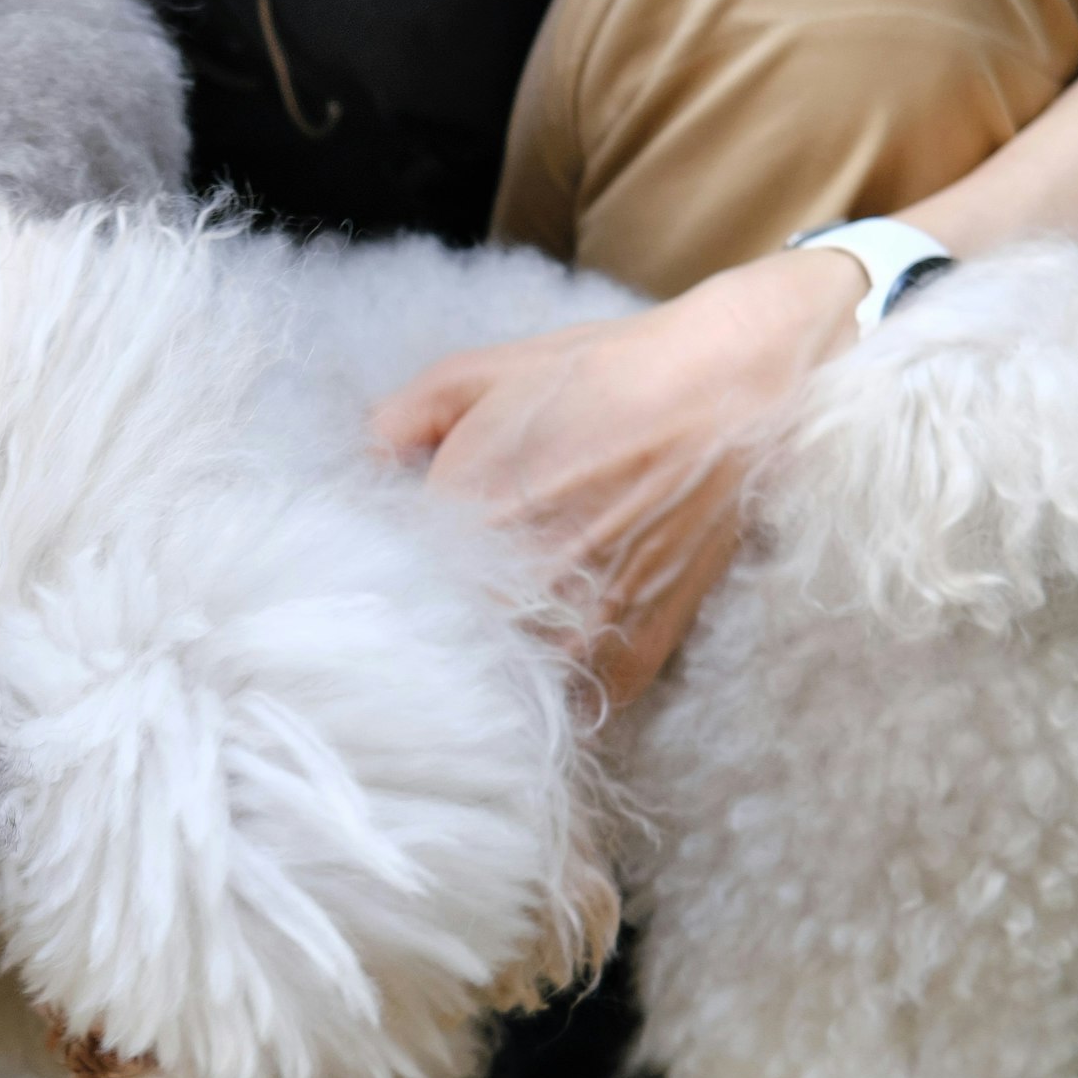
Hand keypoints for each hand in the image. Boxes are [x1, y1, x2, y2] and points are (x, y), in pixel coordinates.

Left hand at [367, 245, 864, 707]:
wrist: (726, 393)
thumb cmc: (597, 376)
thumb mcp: (476, 374)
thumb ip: (395, 423)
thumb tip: (352, 468)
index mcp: (465, 519)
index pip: (389, 595)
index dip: (380, 594)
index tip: (376, 589)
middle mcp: (521, 586)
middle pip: (440, 652)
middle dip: (426, 641)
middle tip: (420, 626)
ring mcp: (582, 630)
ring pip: (504, 688)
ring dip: (489, 675)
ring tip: (486, 645)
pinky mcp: (634, 656)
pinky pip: (571, 703)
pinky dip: (553, 687)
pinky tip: (546, 654)